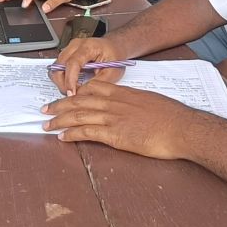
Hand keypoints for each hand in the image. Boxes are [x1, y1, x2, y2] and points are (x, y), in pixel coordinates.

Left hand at [41, 80, 199, 159]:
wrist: (181, 127)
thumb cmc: (170, 116)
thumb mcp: (148, 100)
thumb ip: (132, 102)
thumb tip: (127, 107)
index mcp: (122, 93)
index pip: (91, 89)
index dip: (74, 93)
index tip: (63, 96)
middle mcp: (114, 102)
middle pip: (79, 100)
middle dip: (59, 105)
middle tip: (45, 110)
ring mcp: (113, 118)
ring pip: (78, 115)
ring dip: (60, 119)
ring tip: (47, 124)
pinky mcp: (115, 135)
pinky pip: (87, 132)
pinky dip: (72, 134)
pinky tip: (62, 137)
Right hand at [47, 35, 126, 95]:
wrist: (113, 47)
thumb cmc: (114, 56)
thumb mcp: (112, 71)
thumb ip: (98, 82)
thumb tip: (83, 93)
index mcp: (88, 46)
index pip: (73, 63)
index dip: (70, 81)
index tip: (72, 94)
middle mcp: (75, 45)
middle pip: (59, 65)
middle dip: (63, 83)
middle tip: (72, 96)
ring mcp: (69, 49)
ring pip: (56, 68)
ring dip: (61, 82)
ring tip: (72, 91)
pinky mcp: (67, 55)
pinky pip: (58, 68)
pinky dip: (62, 78)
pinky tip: (72, 85)